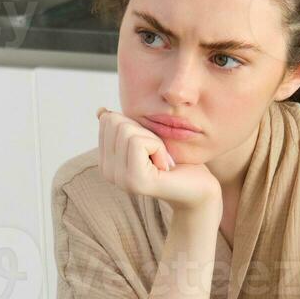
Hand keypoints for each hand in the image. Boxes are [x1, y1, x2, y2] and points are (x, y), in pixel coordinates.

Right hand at [97, 108, 219, 211]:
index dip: (136, 125)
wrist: (199, 187)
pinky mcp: (134, 180)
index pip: (108, 120)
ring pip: (127, 131)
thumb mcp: (147, 137)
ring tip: (162, 161)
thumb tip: (101, 111)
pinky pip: (139, 142)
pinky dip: (159, 147)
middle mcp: (108, 172)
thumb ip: (124, 126)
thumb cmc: (176, 161)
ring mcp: (119, 178)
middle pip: (116, 123)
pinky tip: (165, 167)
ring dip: (154, 140)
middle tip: (158, 154)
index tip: (150, 147)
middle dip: (144, 131)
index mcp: (106, 161)